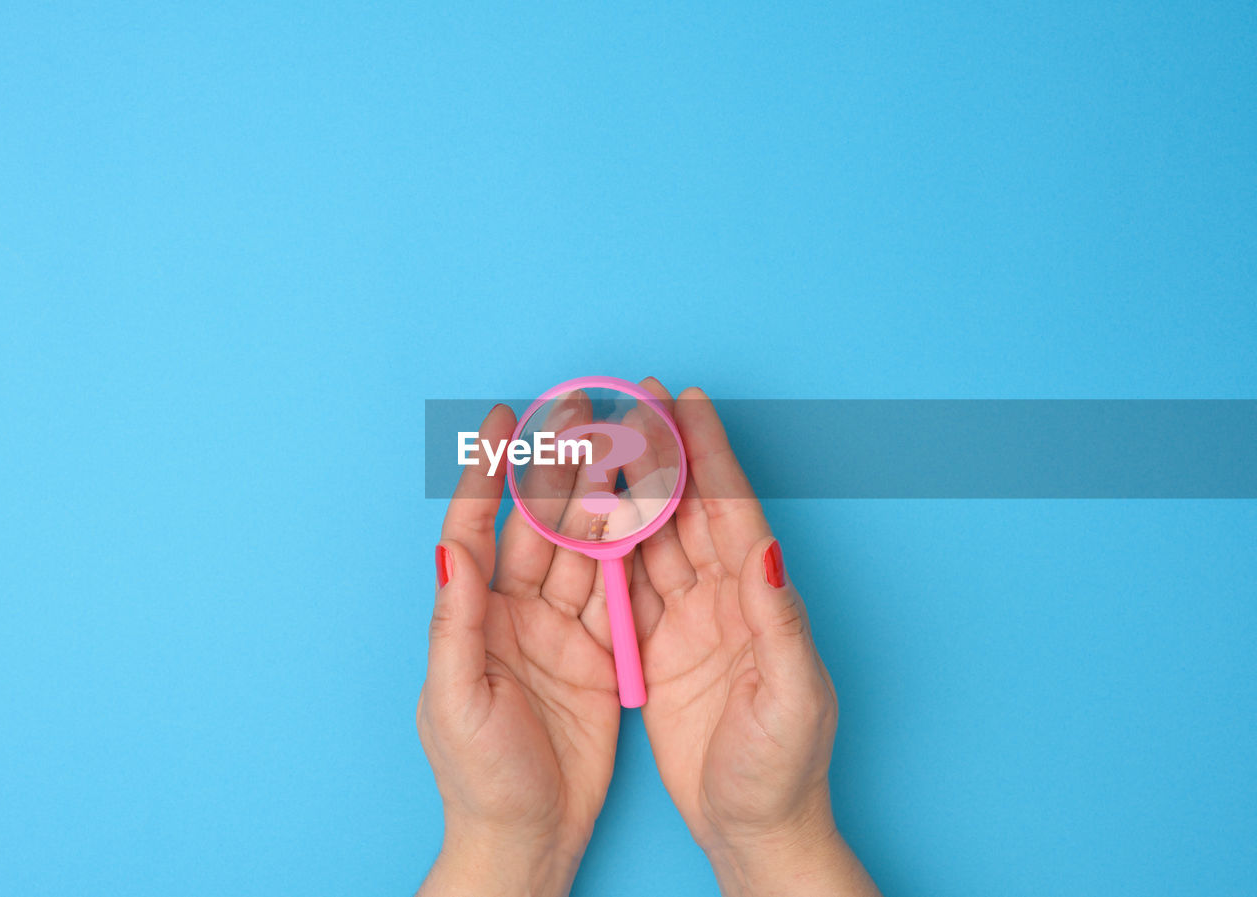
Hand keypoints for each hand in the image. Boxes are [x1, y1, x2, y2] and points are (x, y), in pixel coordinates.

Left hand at [417, 404, 619, 896]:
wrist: (527, 840)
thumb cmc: (479, 777)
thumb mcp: (457, 700)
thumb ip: (456, 621)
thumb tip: (449, 546)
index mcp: (474, 618)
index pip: (477, 528)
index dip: (488, 472)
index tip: (505, 420)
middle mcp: (516, 614)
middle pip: (540, 526)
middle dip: (560, 468)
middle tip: (584, 412)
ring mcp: (563, 632)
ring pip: (586, 550)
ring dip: (604, 498)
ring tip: (624, 444)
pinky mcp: (603, 655)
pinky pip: (621, 593)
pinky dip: (636, 552)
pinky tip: (650, 510)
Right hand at [631, 382, 879, 896]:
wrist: (754, 830)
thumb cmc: (784, 772)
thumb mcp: (791, 699)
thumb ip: (780, 624)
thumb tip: (770, 554)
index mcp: (761, 600)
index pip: (731, 511)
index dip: (710, 454)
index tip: (686, 401)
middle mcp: (727, 598)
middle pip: (689, 510)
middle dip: (663, 453)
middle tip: (633, 399)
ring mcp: (690, 620)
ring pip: (654, 538)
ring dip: (630, 488)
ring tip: (602, 439)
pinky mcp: (659, 648)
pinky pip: (629, 585)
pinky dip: (607, 546)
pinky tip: (585, 514)